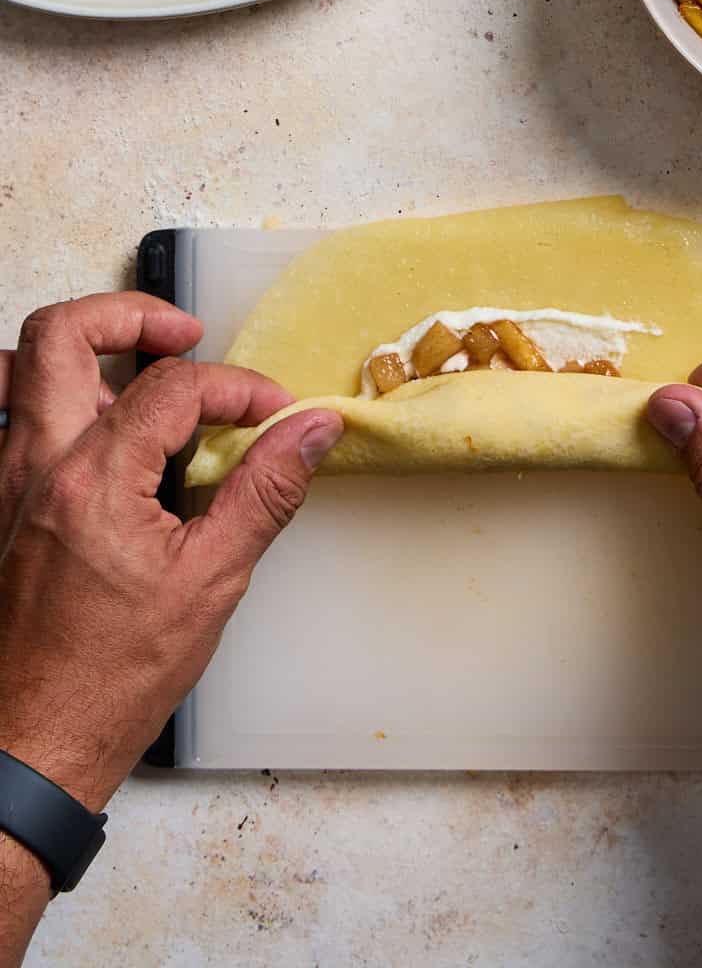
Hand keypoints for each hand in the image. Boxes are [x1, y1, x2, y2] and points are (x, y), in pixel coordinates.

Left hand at [0, 293, 342, 812]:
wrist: (29, 746)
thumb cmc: (110, 680)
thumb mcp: (210, 583)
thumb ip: (263, 493)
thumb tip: (310, 430)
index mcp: (93, 480)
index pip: (174, 386)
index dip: (237, 386)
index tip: (274, 411)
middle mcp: (35, 465)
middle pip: (64, 332)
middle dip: (133, 314)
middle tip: (187, 335)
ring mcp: (5, 482)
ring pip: (24, 366)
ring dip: (86, 350)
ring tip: (140, 370)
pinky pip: (9, 418)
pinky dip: (50, 397)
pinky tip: (93, 424)